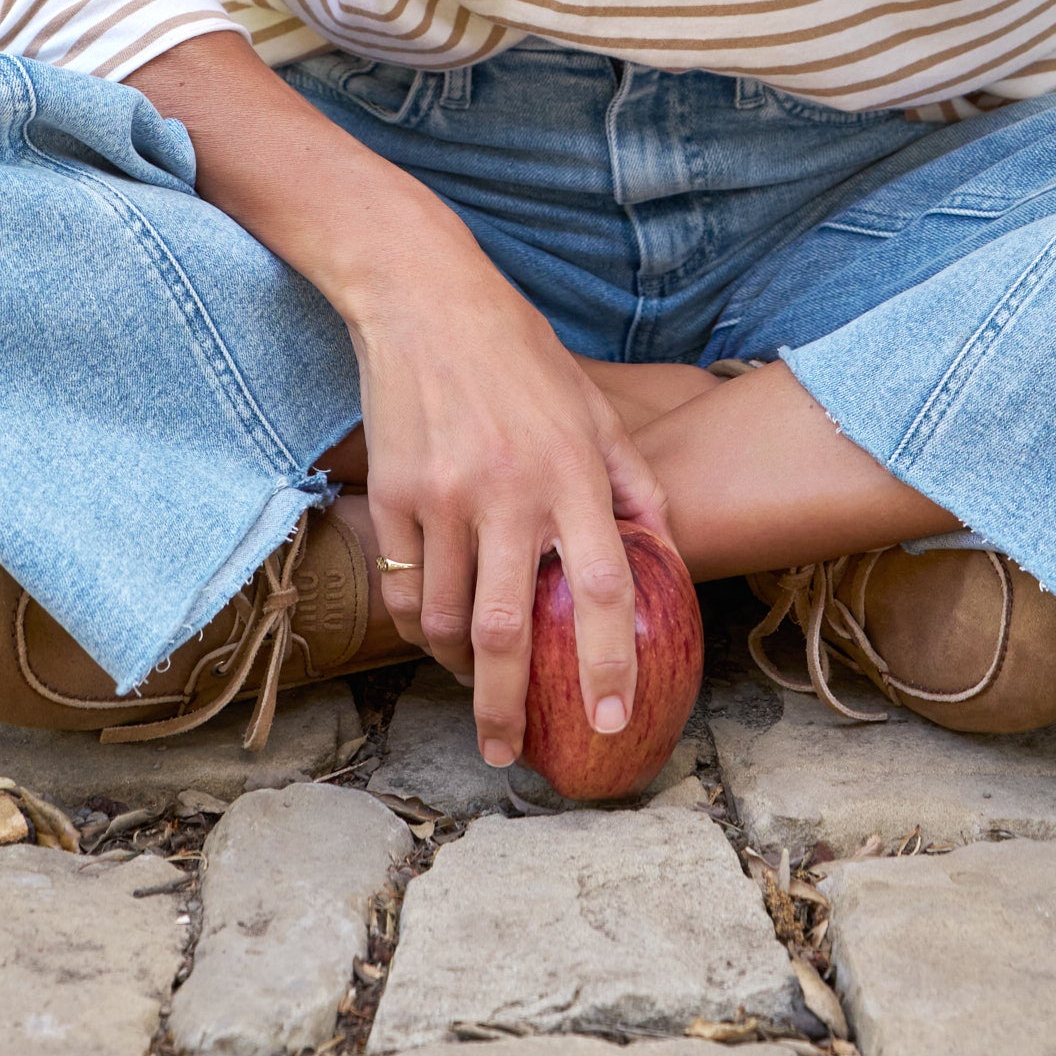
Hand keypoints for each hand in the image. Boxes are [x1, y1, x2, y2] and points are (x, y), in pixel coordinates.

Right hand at [349, 242, 672, 764]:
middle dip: (509, 708)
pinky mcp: (392, 495)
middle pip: (509, 630)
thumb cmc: (520, 353)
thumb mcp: (592, 407)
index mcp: (571, 471)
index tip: (610, 718)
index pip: (601, 587)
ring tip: (479, 687)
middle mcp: (508, 491)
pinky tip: (434, 635)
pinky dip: (416, 628)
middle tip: (513, 756)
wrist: (424, 299)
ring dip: (461, 670)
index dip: (609, 661)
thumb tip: (663, 551)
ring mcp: (442, 497)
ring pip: (444, 621)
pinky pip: (401, 588)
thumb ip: (631, 480)